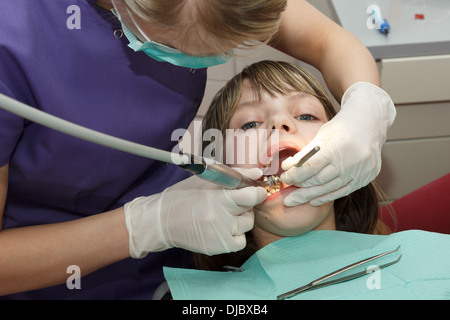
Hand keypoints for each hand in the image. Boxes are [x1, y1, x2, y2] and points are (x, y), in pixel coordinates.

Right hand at [124, 168, 266, 256]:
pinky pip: (241, 241)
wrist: (162, 221)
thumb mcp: (206, 181)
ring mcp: (220, 234)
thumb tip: (258, 172)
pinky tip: (224, 228)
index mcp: (218, 198)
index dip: (256, 193)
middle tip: (230, 202)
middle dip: (245, 204)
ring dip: (241, 219)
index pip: (252, 196)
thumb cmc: (184, 197)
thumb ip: (235, 175)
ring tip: (224, 215)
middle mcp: (221, 218)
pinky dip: (236, 235)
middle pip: (250, 210)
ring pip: (247, 225)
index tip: (253, 191)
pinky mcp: (218, 247)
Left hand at [280, 82, 395, 205]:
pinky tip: (313, 200)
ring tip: (295, 200)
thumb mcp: (321, 135)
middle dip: (300, 188)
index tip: (284, 178)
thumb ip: (304, 154)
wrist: (370, 123)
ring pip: (330, 189)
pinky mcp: (366, 178)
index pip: (311, 166)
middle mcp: (350, 161)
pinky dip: (326, 196)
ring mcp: (360, 171)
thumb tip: (287, 167)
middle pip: (319, 180)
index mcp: (337, 146)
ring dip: (310, 196)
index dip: (295, 175)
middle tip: (286, 195)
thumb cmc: (342, 127)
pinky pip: (343, 191)